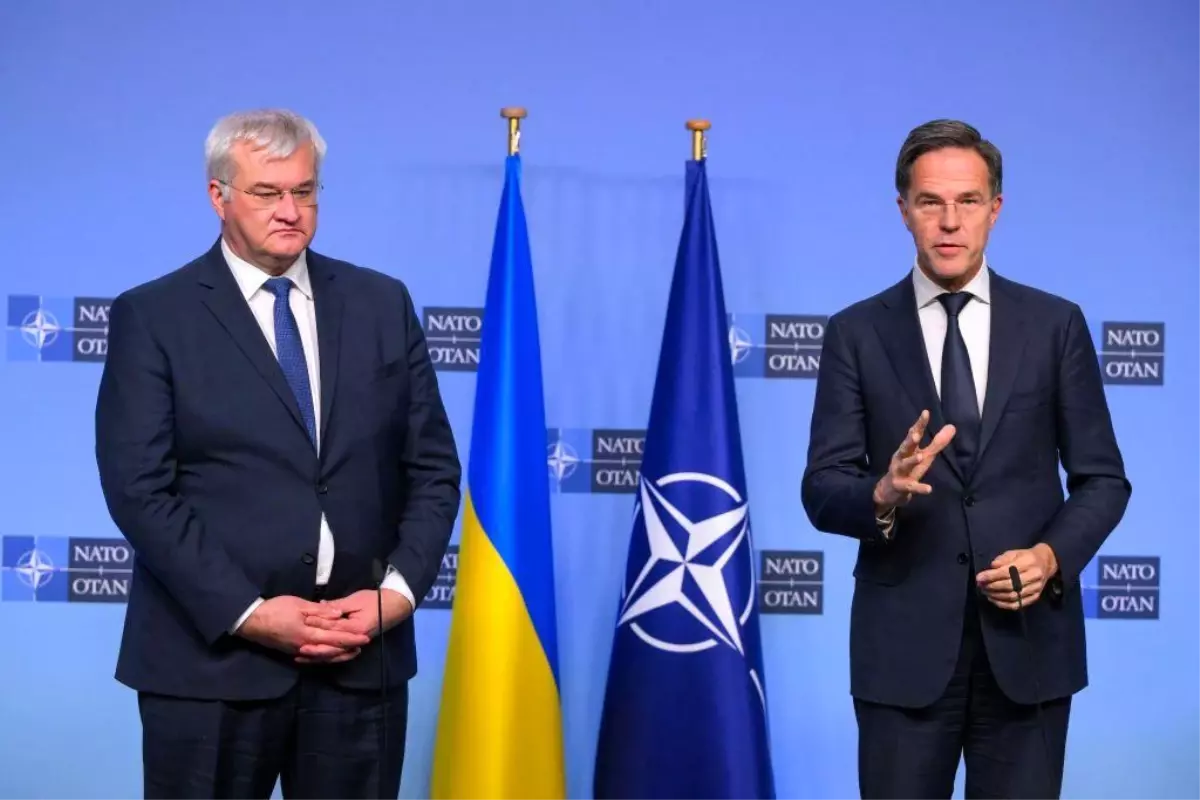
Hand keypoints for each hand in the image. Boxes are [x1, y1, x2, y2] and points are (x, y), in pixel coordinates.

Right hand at [237, 596, 370, 662]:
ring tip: (351, 651)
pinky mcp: (292, 651)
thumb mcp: (299, 605)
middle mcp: (305, 646)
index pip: (335, 637)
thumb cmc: (275, 609)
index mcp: (308, 634)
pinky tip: (329, 654)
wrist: (251, 621)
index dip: (351, 638)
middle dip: (348, 648)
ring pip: (323, 656)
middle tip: (362, 646)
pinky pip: (313, 656)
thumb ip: (320, 611)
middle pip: (331, 650)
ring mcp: (298, 651)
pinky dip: (324, 656)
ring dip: (338, 654)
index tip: (365, 637)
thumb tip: (339, 614)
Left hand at [299, 589, 413, 664]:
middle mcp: (354, 640)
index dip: (317, 626)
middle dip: (313, 648)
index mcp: (355, 628)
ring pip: (333, 654)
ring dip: (318, 656)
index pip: (332, 629)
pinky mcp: (353, 644)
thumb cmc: (375, 601)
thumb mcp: (355, 600)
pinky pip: (338, 653)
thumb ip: (337, 606)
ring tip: (301, 657)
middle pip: (331, 647)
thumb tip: (320, 606)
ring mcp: (354, 644)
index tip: (303, 624)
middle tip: (297, 649)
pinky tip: (315, 656)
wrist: (393, 606)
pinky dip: (326, 655)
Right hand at [872, 410, 955, 511]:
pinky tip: (929, 489)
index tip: (926, 413)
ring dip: (911, 461)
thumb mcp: (924, 456)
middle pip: (905, 447)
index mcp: (908, 449)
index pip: (913, 434)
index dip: (919, 424)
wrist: (889, 490)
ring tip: (920, 457)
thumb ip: (937, 443)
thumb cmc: (909, 470)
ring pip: (904, 465)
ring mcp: (900, 473)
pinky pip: (911, 487)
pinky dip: (919, 488)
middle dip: (910, 441)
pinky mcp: (902, 487)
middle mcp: (901, 458)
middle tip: (916, 434)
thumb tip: (952, 426)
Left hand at [975, 544, 1058, 610]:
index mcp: (1029, 562)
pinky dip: (1003, 604)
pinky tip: (994, 599)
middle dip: (992, 586)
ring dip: (996, 596)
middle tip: (980, 585)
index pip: (1007, 571)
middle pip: (1010, 585)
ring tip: (985, 592)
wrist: (1045, 563)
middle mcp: (1035, 576)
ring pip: (1014, 596)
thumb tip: (991, 567)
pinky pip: (1018, 604)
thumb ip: (1002, 559)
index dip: (991, 576)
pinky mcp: (1035, 597)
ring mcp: (1036, 588)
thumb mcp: (1013, 553)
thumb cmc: (1025, 557)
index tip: (979, 578)